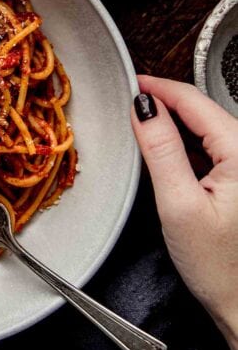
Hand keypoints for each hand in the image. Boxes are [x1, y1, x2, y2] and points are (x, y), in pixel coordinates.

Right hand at [131, 76, 237, 349]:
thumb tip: (144, 107)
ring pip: (209, 127)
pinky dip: (189, 142)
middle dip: (166, 101)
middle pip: (203, 110)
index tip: (130, 82)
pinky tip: (170, 150)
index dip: (158, 87)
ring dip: (177, 121)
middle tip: (129, 99)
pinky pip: (215, 148)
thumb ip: (161, 149)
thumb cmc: (219, 267)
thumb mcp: (179, 204)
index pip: (194, 101)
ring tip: (144, 120)